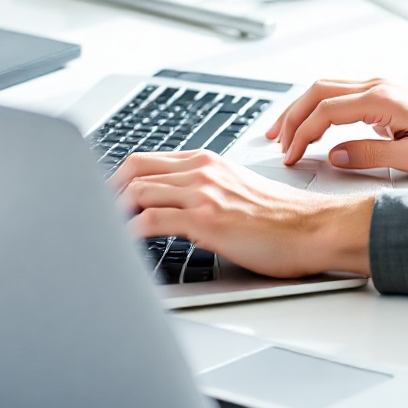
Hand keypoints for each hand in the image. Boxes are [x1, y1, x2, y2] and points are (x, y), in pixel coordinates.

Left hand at [111, 152, 373, 277]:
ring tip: (99, 233)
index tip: (104, 199)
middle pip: (133, 168)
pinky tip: (121, 247)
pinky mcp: (205, 220)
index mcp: (207, 162)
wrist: (315, 228)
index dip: (118, 179)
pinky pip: (149, 220)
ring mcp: (202, 193)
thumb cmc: (283, 218)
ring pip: (136, 191)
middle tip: (93, 215)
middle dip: (105, 191)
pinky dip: (128, 232)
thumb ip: (206, 194)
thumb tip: (176, 214)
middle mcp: (201, 170)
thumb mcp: (238, 192)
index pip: (148, 160)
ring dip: (111, 212)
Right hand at [265, 77, 407, 173]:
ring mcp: (375, 86)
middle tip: (276, 144)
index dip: (303, 133)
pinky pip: (336, 93)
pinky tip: (306, 123)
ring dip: (299, 108)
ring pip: (323, 88)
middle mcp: (375, 86)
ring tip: (280, 133)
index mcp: (382, 99)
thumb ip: (373, 155)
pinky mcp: (376, 94)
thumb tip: (335, 156)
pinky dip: (314, 107)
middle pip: (318, 92)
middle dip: (292, 117)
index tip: (290, 156)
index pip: (327, 110)